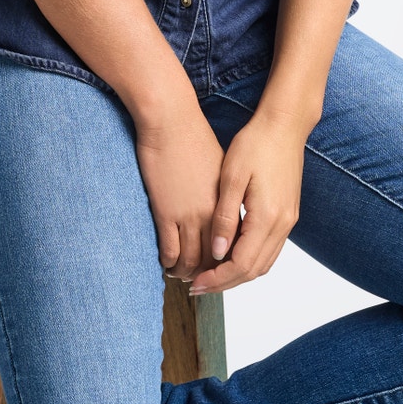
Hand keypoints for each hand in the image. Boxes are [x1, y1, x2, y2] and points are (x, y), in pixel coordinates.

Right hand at [134, 108, 225, 282]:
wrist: (171, 120)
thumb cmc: (195, 139)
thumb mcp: (223, 169)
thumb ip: (227, 197)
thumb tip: (229, 216)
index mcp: (230, 204)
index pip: (237, 247)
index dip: (230, 266)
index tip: (222, 273)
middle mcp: (213, 214)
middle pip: (216, 260)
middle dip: (211, 277)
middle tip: (202, 282)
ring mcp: (189, 215)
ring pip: (192, 261)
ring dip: (188, 273)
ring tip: (182, 275)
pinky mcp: (166, 213)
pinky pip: (170, 251)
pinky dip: (169, 263)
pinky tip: (166, 263)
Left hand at [186, 113, 306, 294]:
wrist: (285, 125)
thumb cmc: (256, 144)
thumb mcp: (231, 178)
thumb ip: (225, 218)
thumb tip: (217, 253)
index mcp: (267, 217)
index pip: (241, 264)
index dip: (217, 279)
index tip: (195, 283)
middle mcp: (282, 225)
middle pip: (254, 270)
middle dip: (225, 282)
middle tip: (197, 286)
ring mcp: (288, 220)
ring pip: (264, 262)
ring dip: (238, 274)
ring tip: (211, 275)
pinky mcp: (288, 214)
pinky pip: (269, 249)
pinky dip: (249, 259)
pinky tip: (230, 254)